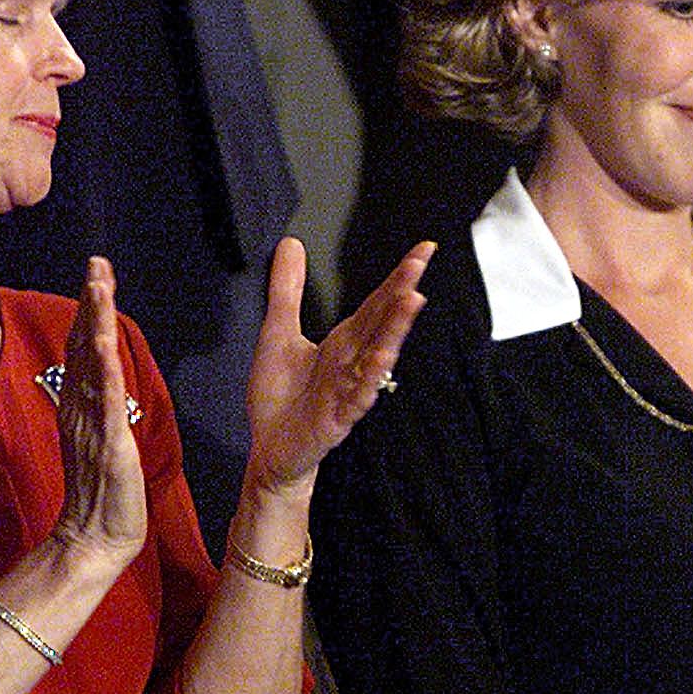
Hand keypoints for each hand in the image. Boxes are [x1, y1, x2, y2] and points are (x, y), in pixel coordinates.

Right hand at [49, 257, 148, 569]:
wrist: (94, 540)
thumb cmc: (102, 491)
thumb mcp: (99, 434)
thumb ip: (97, 400)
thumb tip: (100, 365)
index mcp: (81, 404)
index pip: (85, 346)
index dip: (90, 307)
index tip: (96, 269)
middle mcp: (81, 408)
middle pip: (84, 345)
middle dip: (91, 302)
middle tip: (96, 262)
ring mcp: (92, 425)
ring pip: (92, 365)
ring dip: (97, 324)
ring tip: (99, 287)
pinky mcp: (108, 447)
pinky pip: (106, 404)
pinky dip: (106, 372)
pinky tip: (108, 345)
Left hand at [243, 238, 432, 498]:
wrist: (268, 450)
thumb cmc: (279, 396)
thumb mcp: (277, 332)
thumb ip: (287, 288)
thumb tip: (291, 242)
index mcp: (343, 341)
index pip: (376, 303)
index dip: (398, 276)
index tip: (423, 249)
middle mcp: (353, 362)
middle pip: (382, 323)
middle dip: (401, 292)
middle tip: (420, 263)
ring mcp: (349, 390)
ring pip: (378, 356)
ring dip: (395, 330)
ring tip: (411, 300)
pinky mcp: (338, 419)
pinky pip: (358, 396)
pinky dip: (371, 378)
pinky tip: (380, 357)